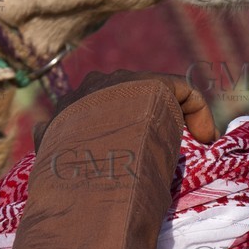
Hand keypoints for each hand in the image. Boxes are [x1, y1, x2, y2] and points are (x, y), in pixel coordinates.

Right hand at [33, 70, 214, 150]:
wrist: (85, 152)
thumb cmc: (67, 166)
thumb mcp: (50, 155)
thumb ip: (49, 143)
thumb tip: (42, 132)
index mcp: (72, 104)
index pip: (94, 109)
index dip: (112, 128)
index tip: (123, 155)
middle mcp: (96, 86)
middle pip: (125, 98)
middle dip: (140, 121)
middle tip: (154, 153)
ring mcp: (126, 82)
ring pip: (155, 95)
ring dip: (170, 119)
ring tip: (183, 148)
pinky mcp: (157, 83)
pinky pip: (183, 91)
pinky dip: (197, 112)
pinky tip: (206, 137)